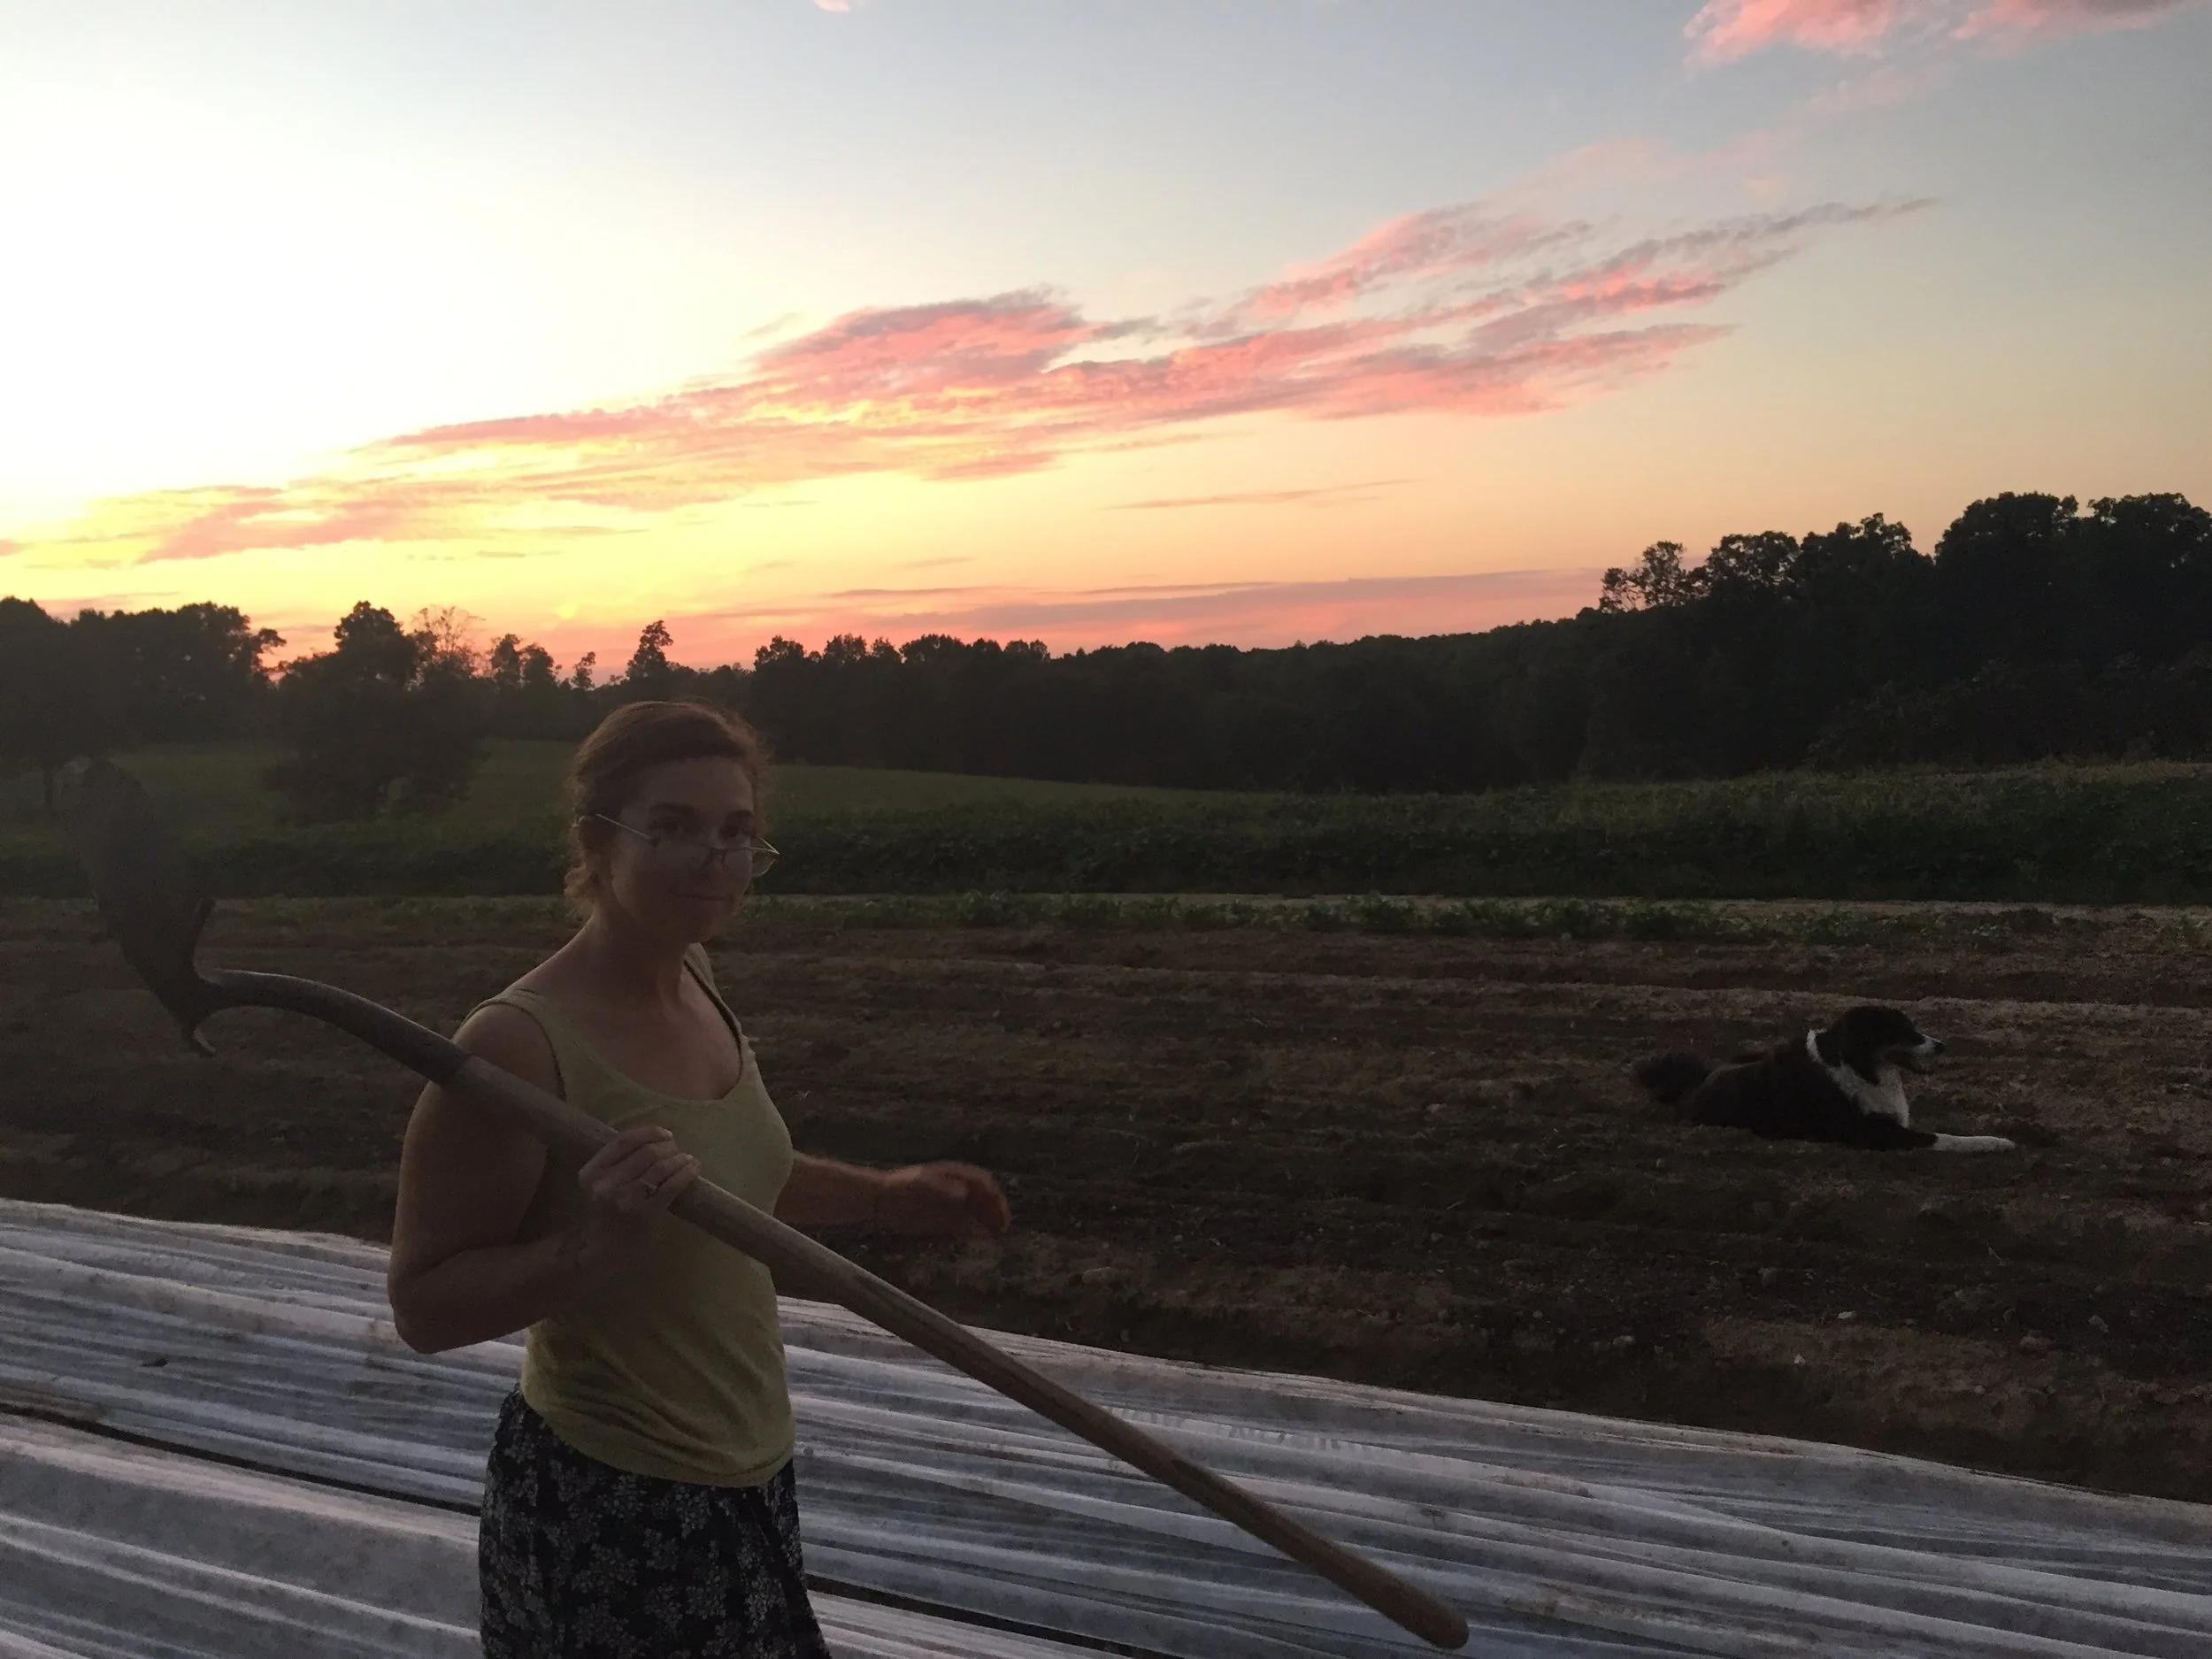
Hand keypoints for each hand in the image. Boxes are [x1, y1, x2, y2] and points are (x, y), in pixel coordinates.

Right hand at [563, 1124, 700, 1279]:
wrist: (602, 1249)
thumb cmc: (605, 1212)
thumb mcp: (600, 1182)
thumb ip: (618, 1161)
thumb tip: (657, 1138)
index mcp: (592, 1171)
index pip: (625, 1140)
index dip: (650, 1133)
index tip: (665, 1134)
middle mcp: (606, 1183)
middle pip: (646, 1152)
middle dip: (668, 1146)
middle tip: (678, 1149)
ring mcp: (626, 1199)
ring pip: (660, 1167)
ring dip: (679, 1158)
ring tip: (688, 1158)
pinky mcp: (645, 1213)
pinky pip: (671, 1186)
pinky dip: (686, 1173)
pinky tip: (694, 1168)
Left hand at [872, 1162, 1010, 1238]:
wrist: (881, 1200)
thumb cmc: (902, 1188)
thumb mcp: (923, 1186)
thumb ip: (944, 1190)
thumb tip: (964, 1194)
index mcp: (955, 1175)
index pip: (984, 1183)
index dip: (995, 1195)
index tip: (1000, 1210)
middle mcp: (957, 1189)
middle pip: (984, 1198)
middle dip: (996, 1210)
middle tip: (1003, 1227)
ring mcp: (950, 1204)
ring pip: (977, 1212)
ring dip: (988, 1221)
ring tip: (995, 1234)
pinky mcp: (943, 1219)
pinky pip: (963, 1225)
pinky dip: (973, 1230)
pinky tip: (978, 1237)